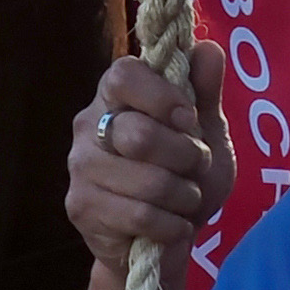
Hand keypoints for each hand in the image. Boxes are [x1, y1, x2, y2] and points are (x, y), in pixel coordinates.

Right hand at [64, 43, 226, 274]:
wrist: (164, 241)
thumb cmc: (184, 176)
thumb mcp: (206, 132)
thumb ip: (205, 91)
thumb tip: (209, 48)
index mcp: (115, 94)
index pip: (125, 75)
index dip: (162, 96)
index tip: (188, 119)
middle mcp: (88, 125)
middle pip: (139, 134)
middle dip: (185, 157)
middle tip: (196, 167)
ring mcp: (80, 168)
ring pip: (146, 181)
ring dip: (183, 195)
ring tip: (186, 199)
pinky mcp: (81, 208)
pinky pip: (139, 216)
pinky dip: (172, 225)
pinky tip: (175, 226)